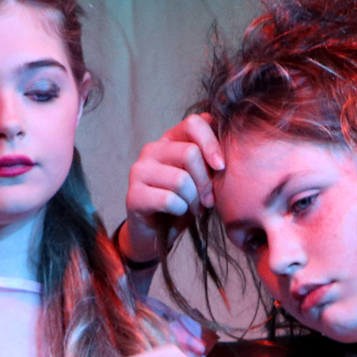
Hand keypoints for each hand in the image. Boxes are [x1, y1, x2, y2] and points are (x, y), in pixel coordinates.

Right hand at [121, 113, 225, 263]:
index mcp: (170, 140)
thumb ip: (210, 156)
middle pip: (190, 153)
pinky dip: (181, 209)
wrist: (158, 233)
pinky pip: (169, 199)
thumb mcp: (202, 176)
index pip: (193, 123)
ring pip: (181, 179)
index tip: (221, 167)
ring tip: (194, 208)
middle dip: (205, 181)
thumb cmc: (185, 200)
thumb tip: (223, 132)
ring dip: (194, 199)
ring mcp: (139, 171)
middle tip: (208, 200)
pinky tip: (178, 212)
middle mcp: (151, 150)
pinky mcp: (133, 195)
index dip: (211, 143)